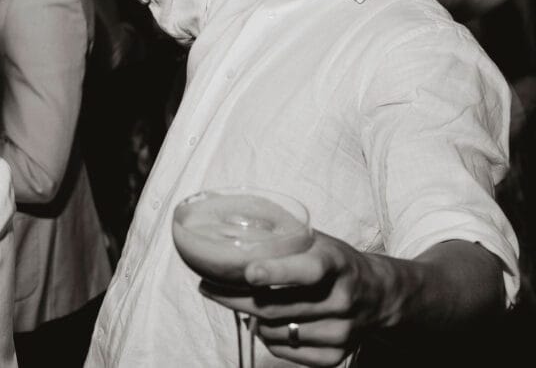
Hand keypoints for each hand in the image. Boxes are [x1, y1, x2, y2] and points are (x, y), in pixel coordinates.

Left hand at [202, 231, 391, 366]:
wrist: (379, 293)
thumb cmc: (334, 261)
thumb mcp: (314, 239)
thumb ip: (280, 237)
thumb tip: (227, 230)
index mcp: (335, 263)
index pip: (307, 270)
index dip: (277, 272)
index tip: (249, 273)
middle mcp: (341, 300)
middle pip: (275, 307)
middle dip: (234, 298)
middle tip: (207, 288)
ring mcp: (341, 331)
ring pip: (274, 331)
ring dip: (251, 319)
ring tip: (247, 303)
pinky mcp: (336, 356)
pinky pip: (285, 351)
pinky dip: (268, 338)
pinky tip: (269, 322)